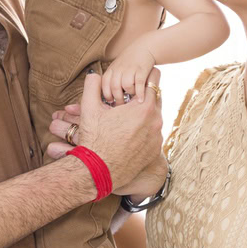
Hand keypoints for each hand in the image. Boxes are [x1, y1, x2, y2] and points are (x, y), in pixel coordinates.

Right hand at [45, 70, 162, 192]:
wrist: (97, 172)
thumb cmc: (94, 139)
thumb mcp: (89, 109)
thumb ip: (93, 86)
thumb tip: (94, 75)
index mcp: (144, 107)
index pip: (154, 79)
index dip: (144, 76)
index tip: (135, 79)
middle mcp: (156, 121)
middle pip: (156, 98)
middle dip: (143, 96)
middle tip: (127, 100)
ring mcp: (157, 138)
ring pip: (155, 117)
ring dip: (143, 115)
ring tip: (126, 119)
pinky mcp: (155, 151)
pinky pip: (153, 134)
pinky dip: (144, 131)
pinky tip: (129, 135)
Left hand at [101, 44, 156, 103]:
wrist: (145, 48)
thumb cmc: (130, 62)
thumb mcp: (117, 68)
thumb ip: (113, 80)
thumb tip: (110, 98)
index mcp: (111, 69)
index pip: (105, 84)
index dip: (107, 95)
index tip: (111, 101)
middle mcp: (119, 69)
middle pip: (115, 87)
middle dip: (118, 98)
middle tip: (123, 105)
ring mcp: (130, 69)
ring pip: (126, 86)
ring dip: (130, 94)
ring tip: (132, 98)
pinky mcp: (141, 70)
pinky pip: (139, 84)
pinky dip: (139, 93)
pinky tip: (140, 100)